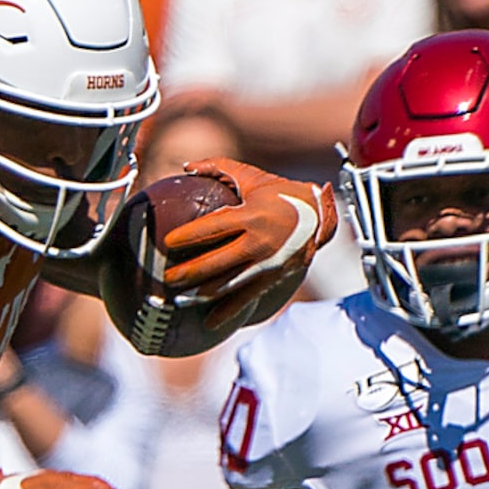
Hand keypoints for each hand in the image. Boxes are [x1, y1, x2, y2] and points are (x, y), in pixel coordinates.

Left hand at [157, 158, 336, 307]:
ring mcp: (267, 263)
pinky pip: (246, 299)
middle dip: (187, 273)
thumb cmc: (282, 194)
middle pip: (215, 262)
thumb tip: (186, 166)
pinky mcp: (274, 279)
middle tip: (167, 278)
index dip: (188, 235)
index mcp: (251, 215)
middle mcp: (259, 242)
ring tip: (177, 301)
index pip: (212, 227)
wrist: (322, 216)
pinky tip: (209, 322)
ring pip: (228, 284)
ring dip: (200, 296)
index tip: (168, 242)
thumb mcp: (253, 178)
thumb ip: (220, 167)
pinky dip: (227, 312)